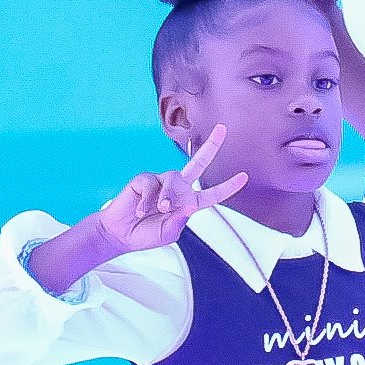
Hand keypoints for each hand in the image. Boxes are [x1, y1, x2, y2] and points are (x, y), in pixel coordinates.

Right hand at [95, 126, 247, 255]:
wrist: (119, 234)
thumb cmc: (145, 234)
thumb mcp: (167, 234)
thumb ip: (179, 222)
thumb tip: (189, 207)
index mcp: (189, 202)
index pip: (213, 194)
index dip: (228, 186)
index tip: (244, 177)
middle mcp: (178, 188)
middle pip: (198, 163)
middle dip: (211, 145)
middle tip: (223, 129)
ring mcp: (162, 181)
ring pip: (174, 178)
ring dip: (168, 195)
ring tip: (161, 209)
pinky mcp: (145, 179)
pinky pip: (151, 184)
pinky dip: (146, 201)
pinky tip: (140, 210)